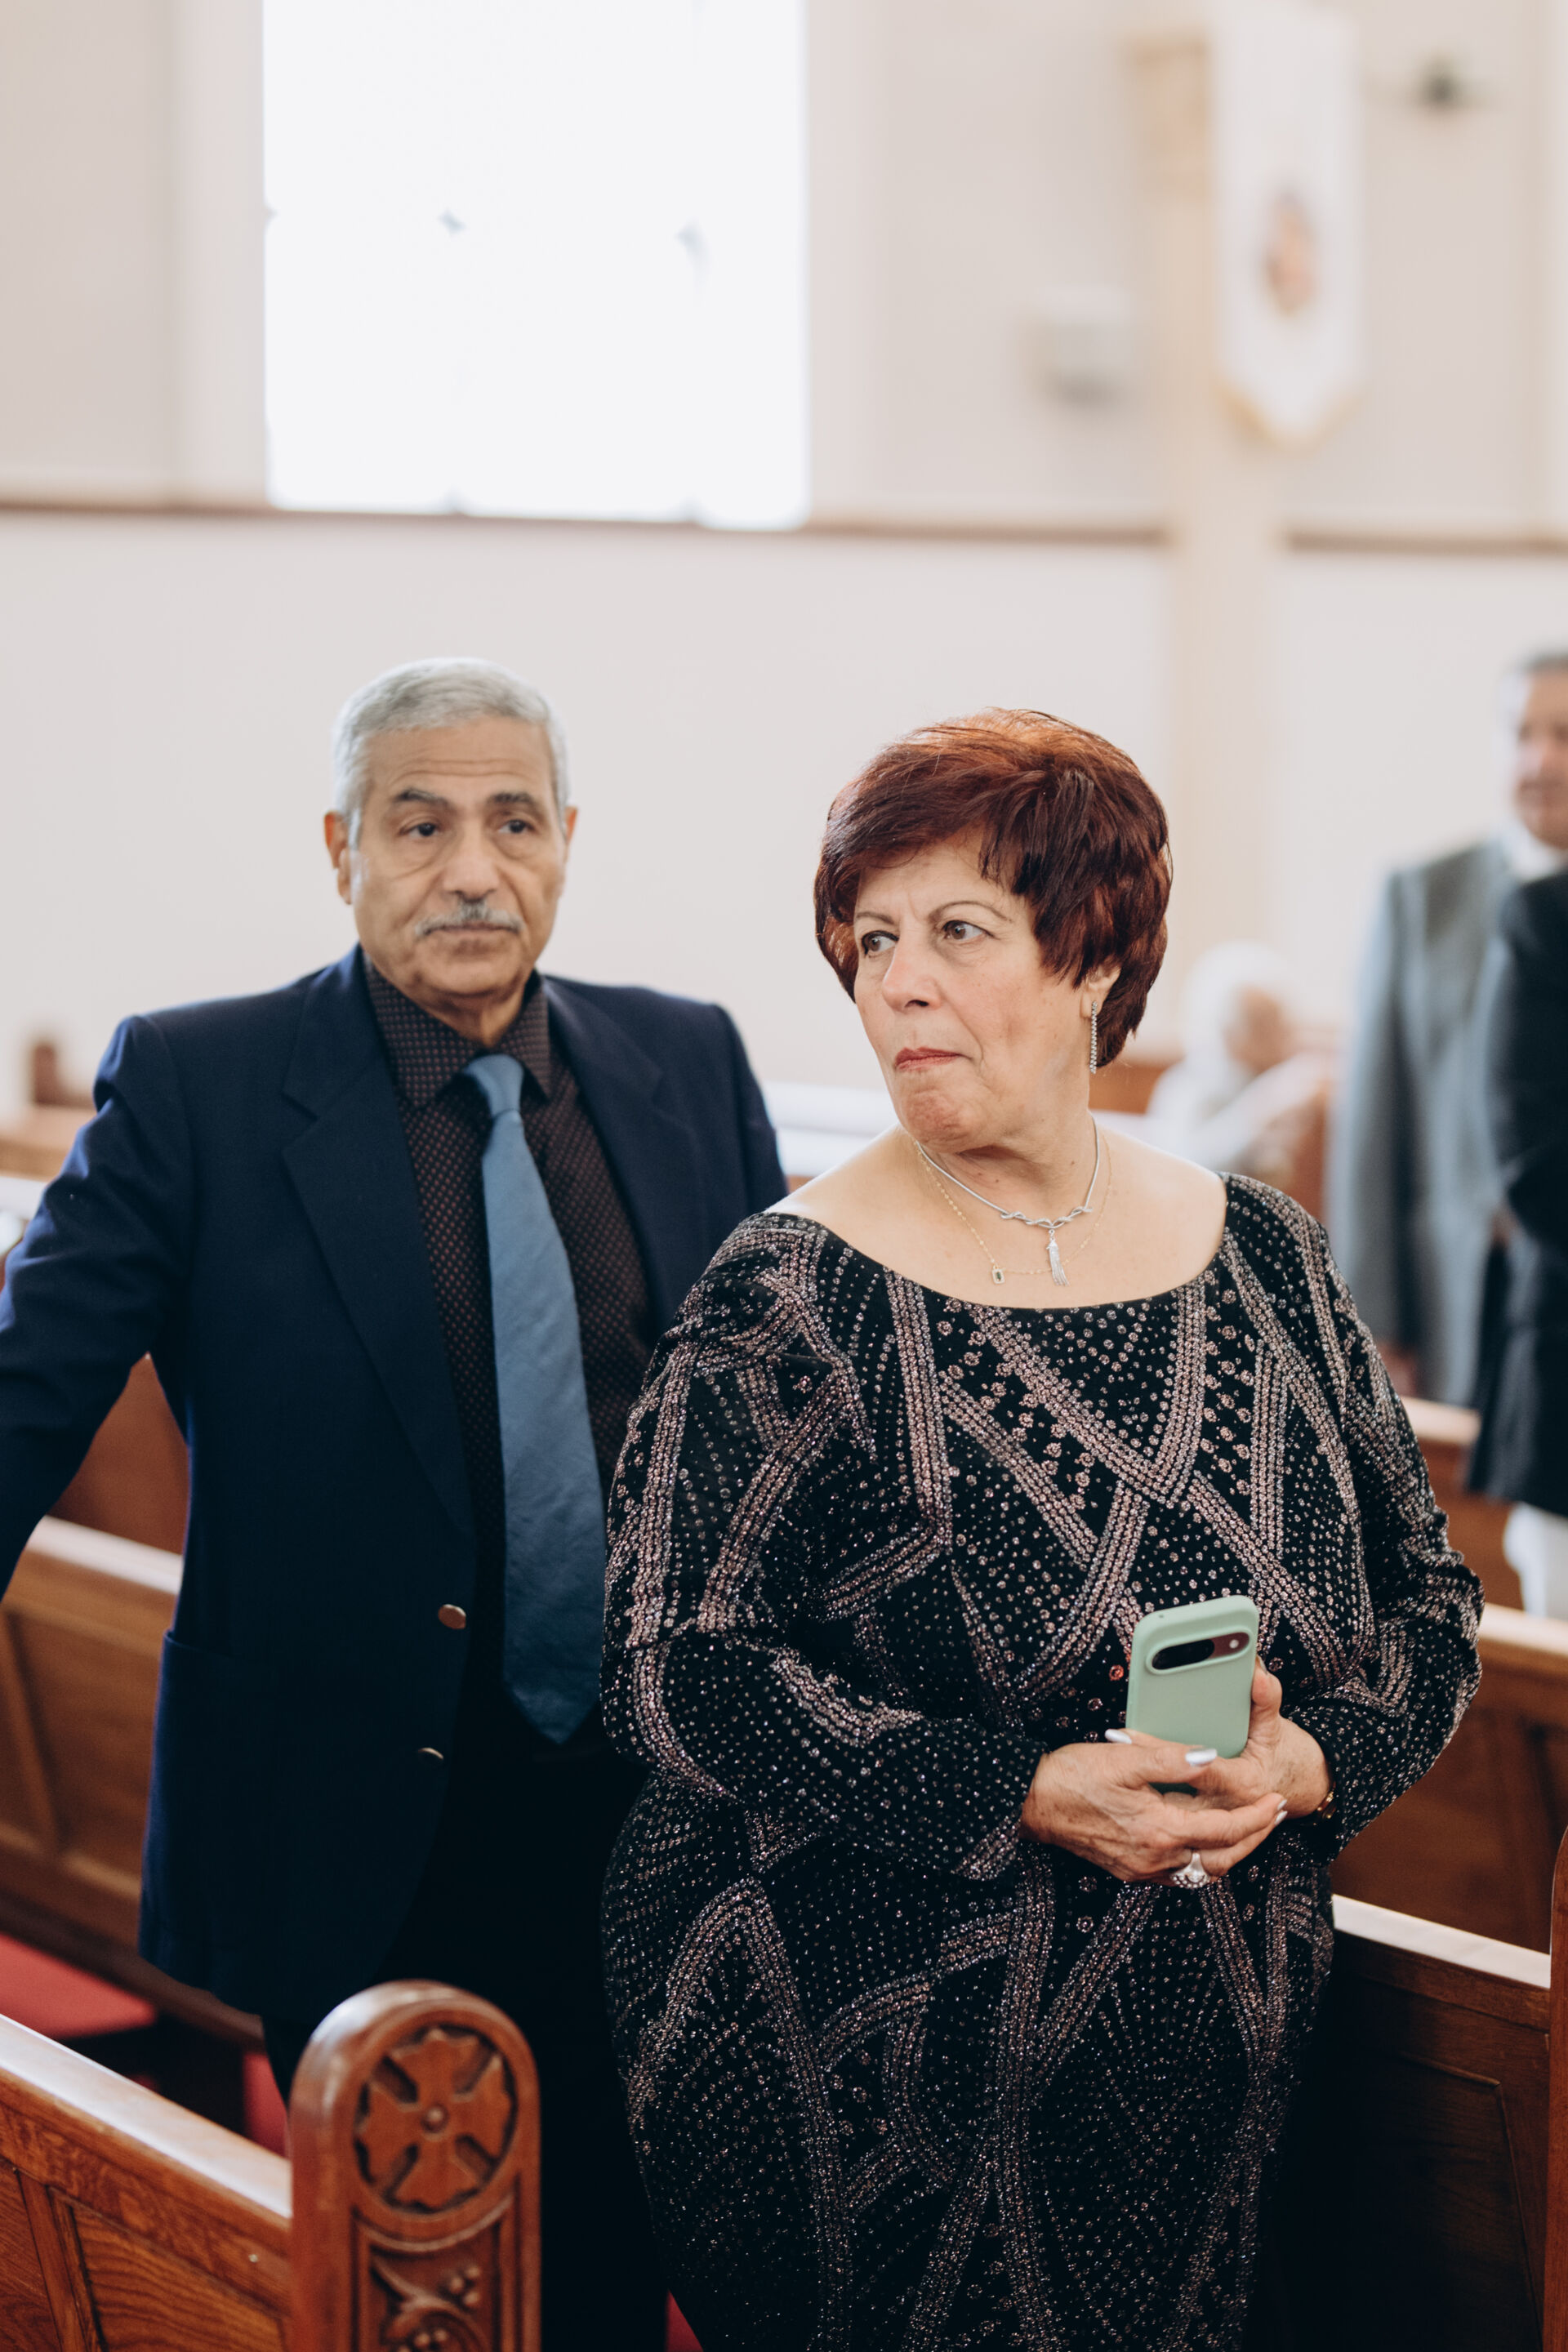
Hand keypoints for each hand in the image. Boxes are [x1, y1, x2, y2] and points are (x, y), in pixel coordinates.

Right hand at [1018, 1665, 1327, 1881]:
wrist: (1031, 1802)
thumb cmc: (1073, 1776)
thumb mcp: (1125, 1757)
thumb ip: (1172, 1758)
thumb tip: (1209, 1756)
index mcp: (1160, 1830)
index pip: (1225, 1830)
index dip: (1257, 1816)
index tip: (1277, 1801)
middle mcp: (1155, 1859)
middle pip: (1222, 1860)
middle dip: (1255, 1838)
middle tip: (1274, 1816)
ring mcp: (1141, 1869)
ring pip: (1202, 1872)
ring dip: (1231, 1851)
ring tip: (1248, 1827)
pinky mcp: (1129, 1870)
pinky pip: (1179, 1873)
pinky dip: (1202, 1858)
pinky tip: (1203, 1837)